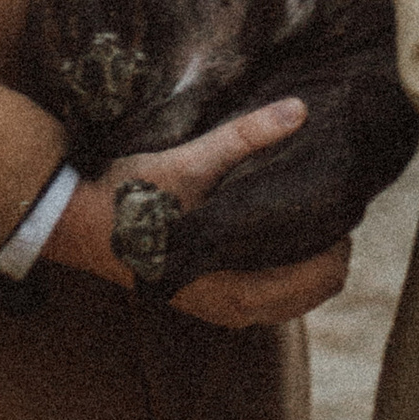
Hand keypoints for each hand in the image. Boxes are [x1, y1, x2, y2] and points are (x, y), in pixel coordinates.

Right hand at [41, 95, 350, 322]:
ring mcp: (215, 306)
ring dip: (304, 264)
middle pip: (309, 294)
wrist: (76, 223)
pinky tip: (275, 230)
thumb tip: (300, 110)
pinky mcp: (202, 295)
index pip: (317, 280)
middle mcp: (231, 309)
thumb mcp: (191, 162)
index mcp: (235, 288)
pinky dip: (280, 270)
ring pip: (286, 298)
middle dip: (327, 253)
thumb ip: (246, 137)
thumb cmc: (131, 196)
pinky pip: (262, 294)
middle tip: (330, 201)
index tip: (342, 200)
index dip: (338, 242)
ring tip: (309, 212)